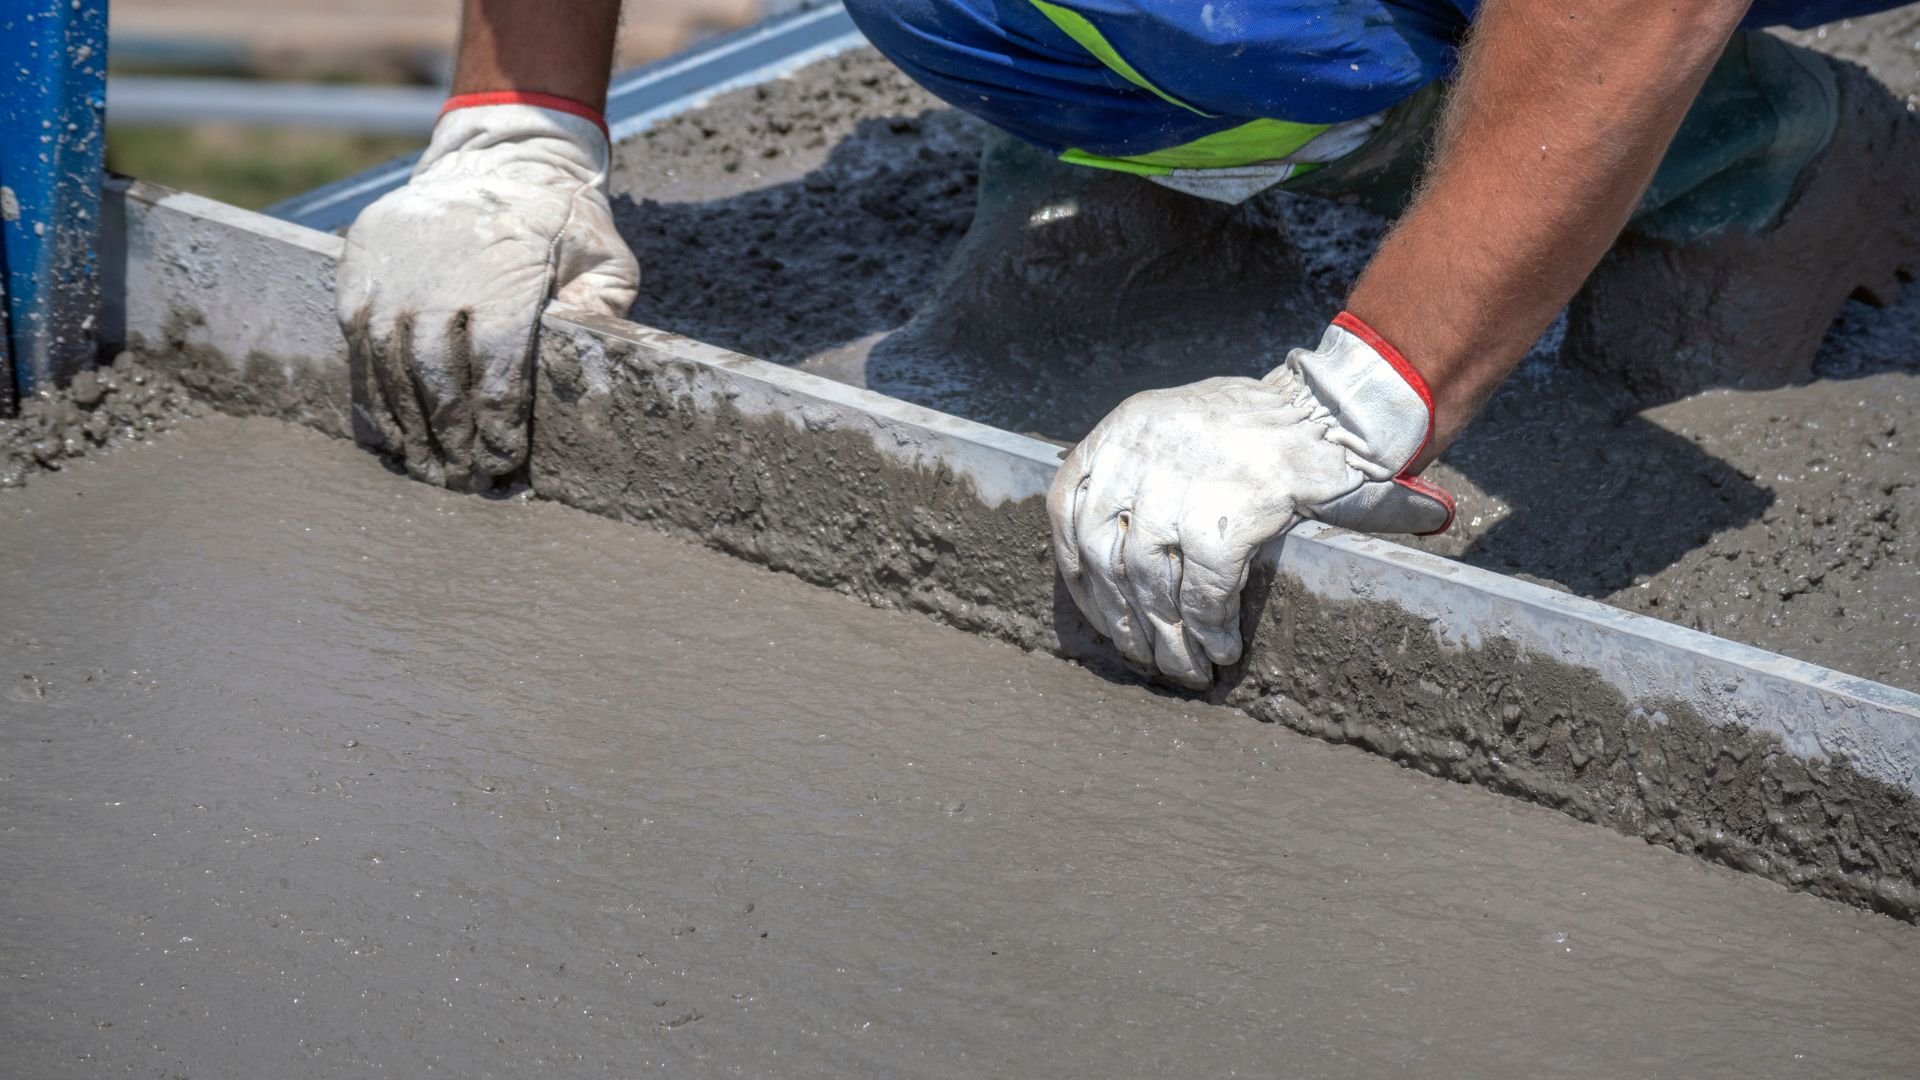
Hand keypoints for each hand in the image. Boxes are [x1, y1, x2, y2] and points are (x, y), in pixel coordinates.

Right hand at [336, 100, 638, 488]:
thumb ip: (603, 310)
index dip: (498, 426)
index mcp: (503, 280)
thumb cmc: (559, 220)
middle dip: (451, 438)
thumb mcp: (603, 256)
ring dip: (407, 425)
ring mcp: (393, 273)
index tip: (503, 464)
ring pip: (390, 366)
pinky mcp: (358, 268)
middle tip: (462, 480)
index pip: (497, 372)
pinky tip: (389, 428)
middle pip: (438, 378)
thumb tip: (592, 368)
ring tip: (425, 467)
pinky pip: (358, 343)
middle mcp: (439, 279)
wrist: (496, 155)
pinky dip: (371, 391)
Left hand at [1046, 313, 1453, 688]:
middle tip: (1145, 656)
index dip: (1074, 568)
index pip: (1065, 506)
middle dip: (1121, 617)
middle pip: (1103, 555)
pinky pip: (1202, 590)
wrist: (1334, 410)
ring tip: (1186, 668)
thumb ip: (1138, 473)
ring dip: (1167, 636)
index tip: (1095, 607)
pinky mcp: (1224, 516)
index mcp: (1123, 428)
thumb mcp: (1178, 427)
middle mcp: (1139, 452)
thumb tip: (1108, 561)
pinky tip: (1222, 649)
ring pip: (1148, 581)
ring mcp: (1179, 484)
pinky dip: (1209, 627)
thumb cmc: (1260, 428)